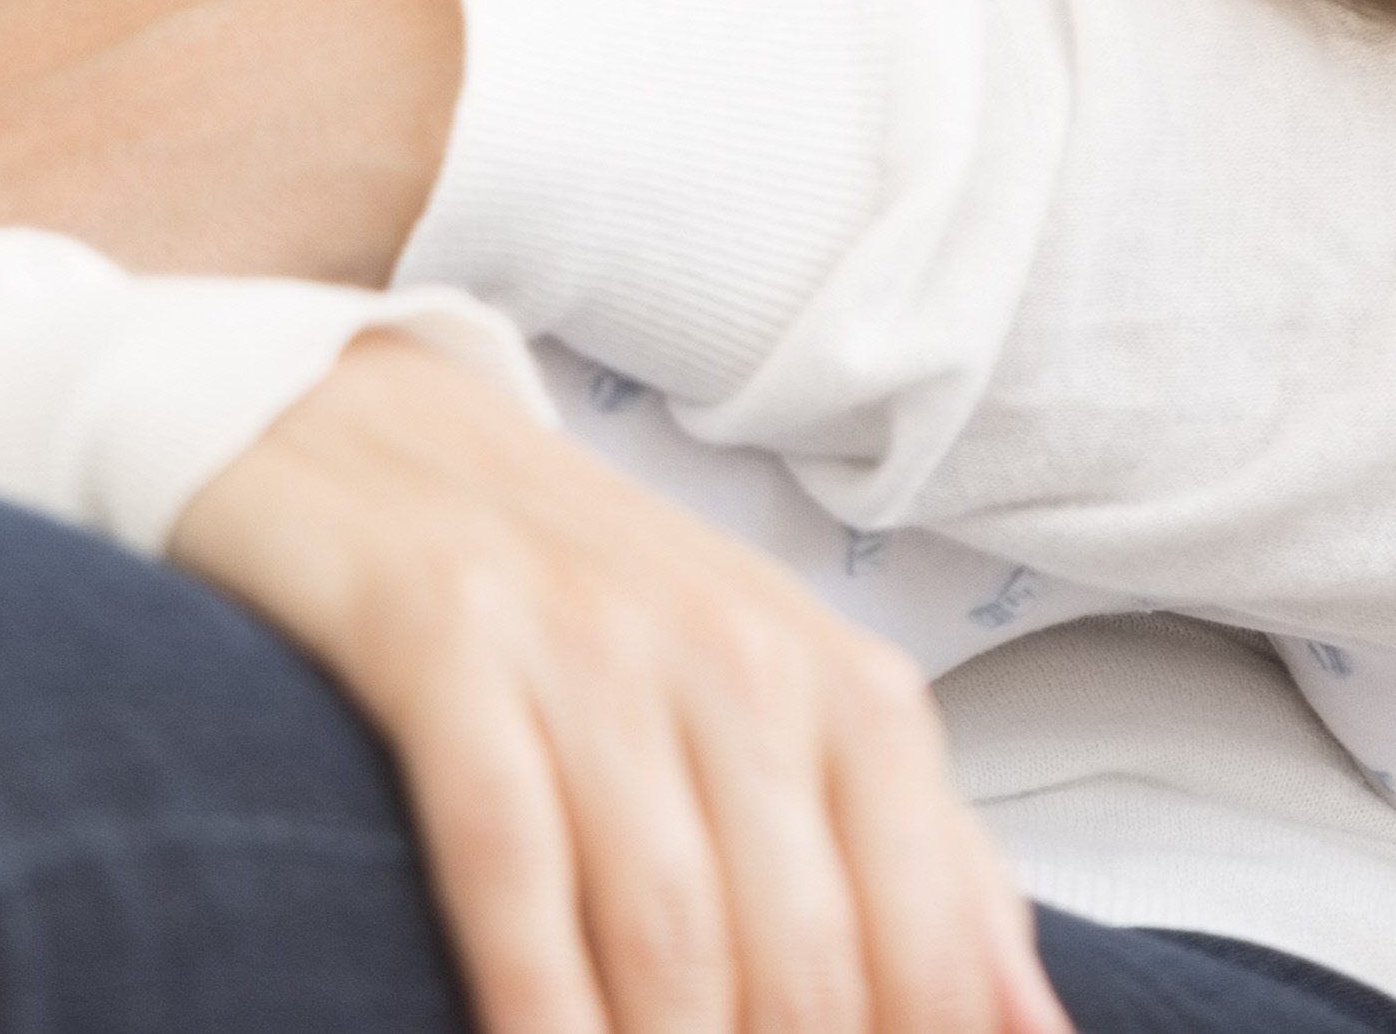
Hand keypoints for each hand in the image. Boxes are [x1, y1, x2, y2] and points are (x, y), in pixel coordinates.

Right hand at [172, 330, 1071, 1033]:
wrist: (360, 423)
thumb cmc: (590, 606)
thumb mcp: (780, 706)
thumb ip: (920, 864)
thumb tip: (1035, 1032)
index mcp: (850, 695)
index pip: (926, 964)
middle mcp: (738, 666)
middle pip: (801, 974)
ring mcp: (588, 654)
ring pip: (671, 940)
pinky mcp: (446, 647)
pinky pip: (510, 869)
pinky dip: (538, 1007)